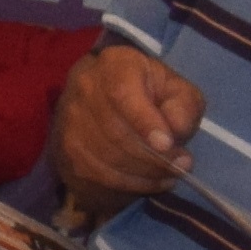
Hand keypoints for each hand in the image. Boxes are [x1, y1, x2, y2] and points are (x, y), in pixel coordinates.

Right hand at [49, 45, 205, 214]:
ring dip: (144, 173)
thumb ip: (183, 106)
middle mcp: (85, 88)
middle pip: (115, 131)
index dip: (144, 121)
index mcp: (114, 64)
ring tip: (170, 174)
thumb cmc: (153, 95)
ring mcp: (70, 119)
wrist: (114, 102)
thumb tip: (174, 130)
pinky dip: (129, 185)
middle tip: (182, 165)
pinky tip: (151, 182)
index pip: (122, 93)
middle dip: (153, 156)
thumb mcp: (178, 91)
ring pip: (106, 157)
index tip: (167, 144)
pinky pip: (97, 174)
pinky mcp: (67, 149)